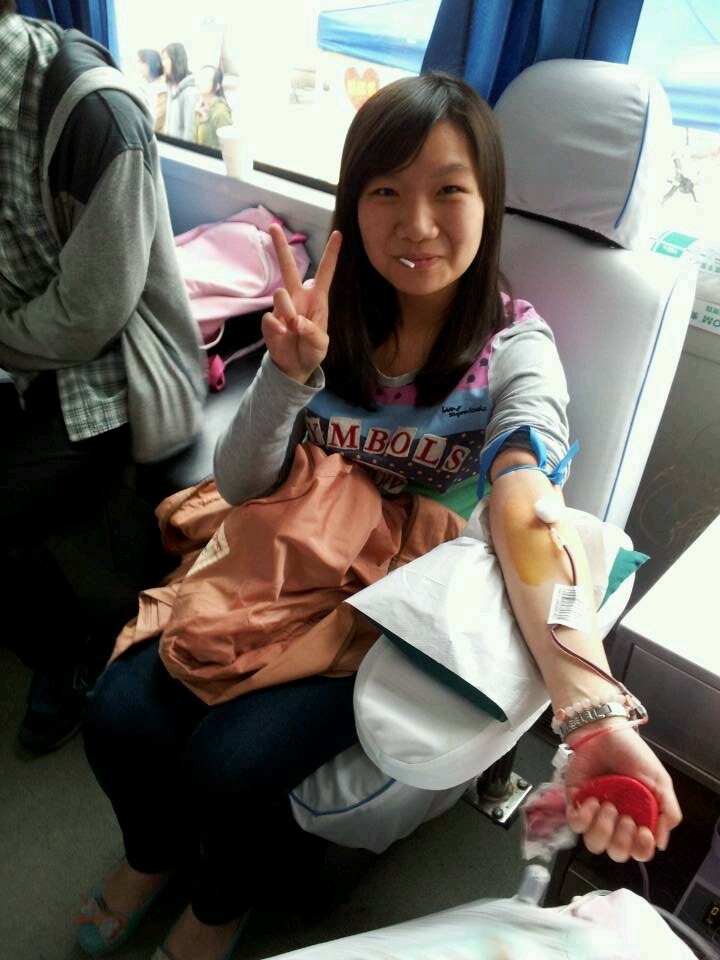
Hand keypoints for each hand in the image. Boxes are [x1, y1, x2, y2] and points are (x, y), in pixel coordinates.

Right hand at [263, 224, 340, 383]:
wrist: (295, 367)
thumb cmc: (312, 350)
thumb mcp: (320, 344)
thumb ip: (311, 332)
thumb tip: (294, 322)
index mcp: (317, 299)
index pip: (325, 273)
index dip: (331, 254)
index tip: (338, 233)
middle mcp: (298, 298)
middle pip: (288, 268)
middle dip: (281, 247)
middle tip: (273, 227)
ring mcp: (281, 307)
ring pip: (280, 295)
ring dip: (287, 312)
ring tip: (292, 330)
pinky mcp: (269, 320)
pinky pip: (269, 318)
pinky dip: (277, 329)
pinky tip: (282, 335)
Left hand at [564, 722, 681, 861]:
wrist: (605, 732)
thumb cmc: (633, 755)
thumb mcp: (660, 782)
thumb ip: (668, 813)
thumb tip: (660, 844)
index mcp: (638, 819)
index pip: (639, 851)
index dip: (641, 850)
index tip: (644, 832)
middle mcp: (616, 821)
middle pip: (616, 853)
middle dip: (622, 840)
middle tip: (625, 815)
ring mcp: (594, 814)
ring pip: (595, 844)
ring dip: (603, 828)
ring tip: (608, 804)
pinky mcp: (574, 802)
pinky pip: (575, 825)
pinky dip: (585, 817)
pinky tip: (593, 800)